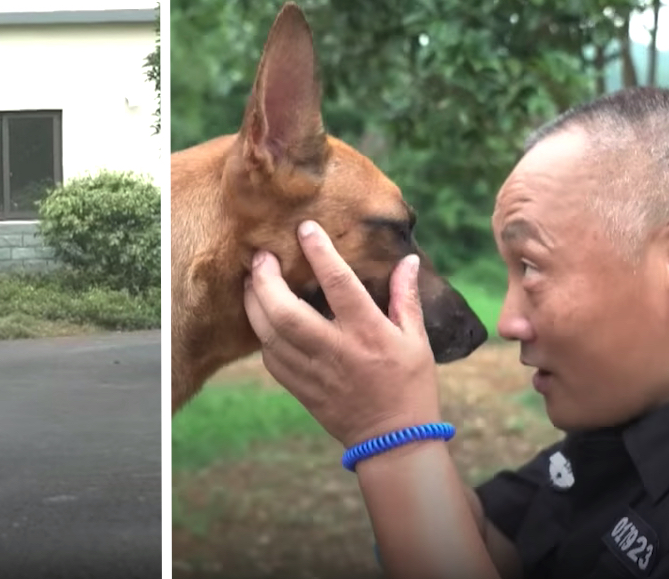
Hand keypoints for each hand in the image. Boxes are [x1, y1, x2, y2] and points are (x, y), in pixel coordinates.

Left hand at [242, 220, 442, 447]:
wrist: (393, 440)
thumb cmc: (409, 385)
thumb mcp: (416, 340)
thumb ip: (407, 298)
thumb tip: (408, 260)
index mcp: (368, 334)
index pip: (340, 285)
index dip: (320, 253)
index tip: (305, 228)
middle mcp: (335, 351)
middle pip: (286, 313)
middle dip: (266, 281)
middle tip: (260, 256)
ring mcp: (313, 372)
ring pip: (269, 334)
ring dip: (254, 303)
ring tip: (251, 280)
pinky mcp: (299, 388)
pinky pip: (270, 357)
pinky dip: (262, 333)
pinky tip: (262, 317)